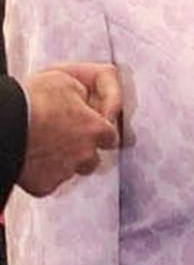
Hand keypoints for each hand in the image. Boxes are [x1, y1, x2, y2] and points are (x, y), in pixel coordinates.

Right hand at [18, 63, 121, 196]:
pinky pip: (49, 182)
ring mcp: (66, 172)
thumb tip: (87, 99)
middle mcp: (85, 154)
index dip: (99, 129)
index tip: (88, 126)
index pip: (111, 135)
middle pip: (93, 158)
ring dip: (63, 162)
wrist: (3, 125)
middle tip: (62, 136)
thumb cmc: (31, 101)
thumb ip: (84, 93)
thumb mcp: (65, 79)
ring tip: (44, 146)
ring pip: (71, 171)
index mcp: (95, 129)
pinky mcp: (46, 186)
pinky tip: (31, 158)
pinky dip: (42, 173)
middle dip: (82, 149)